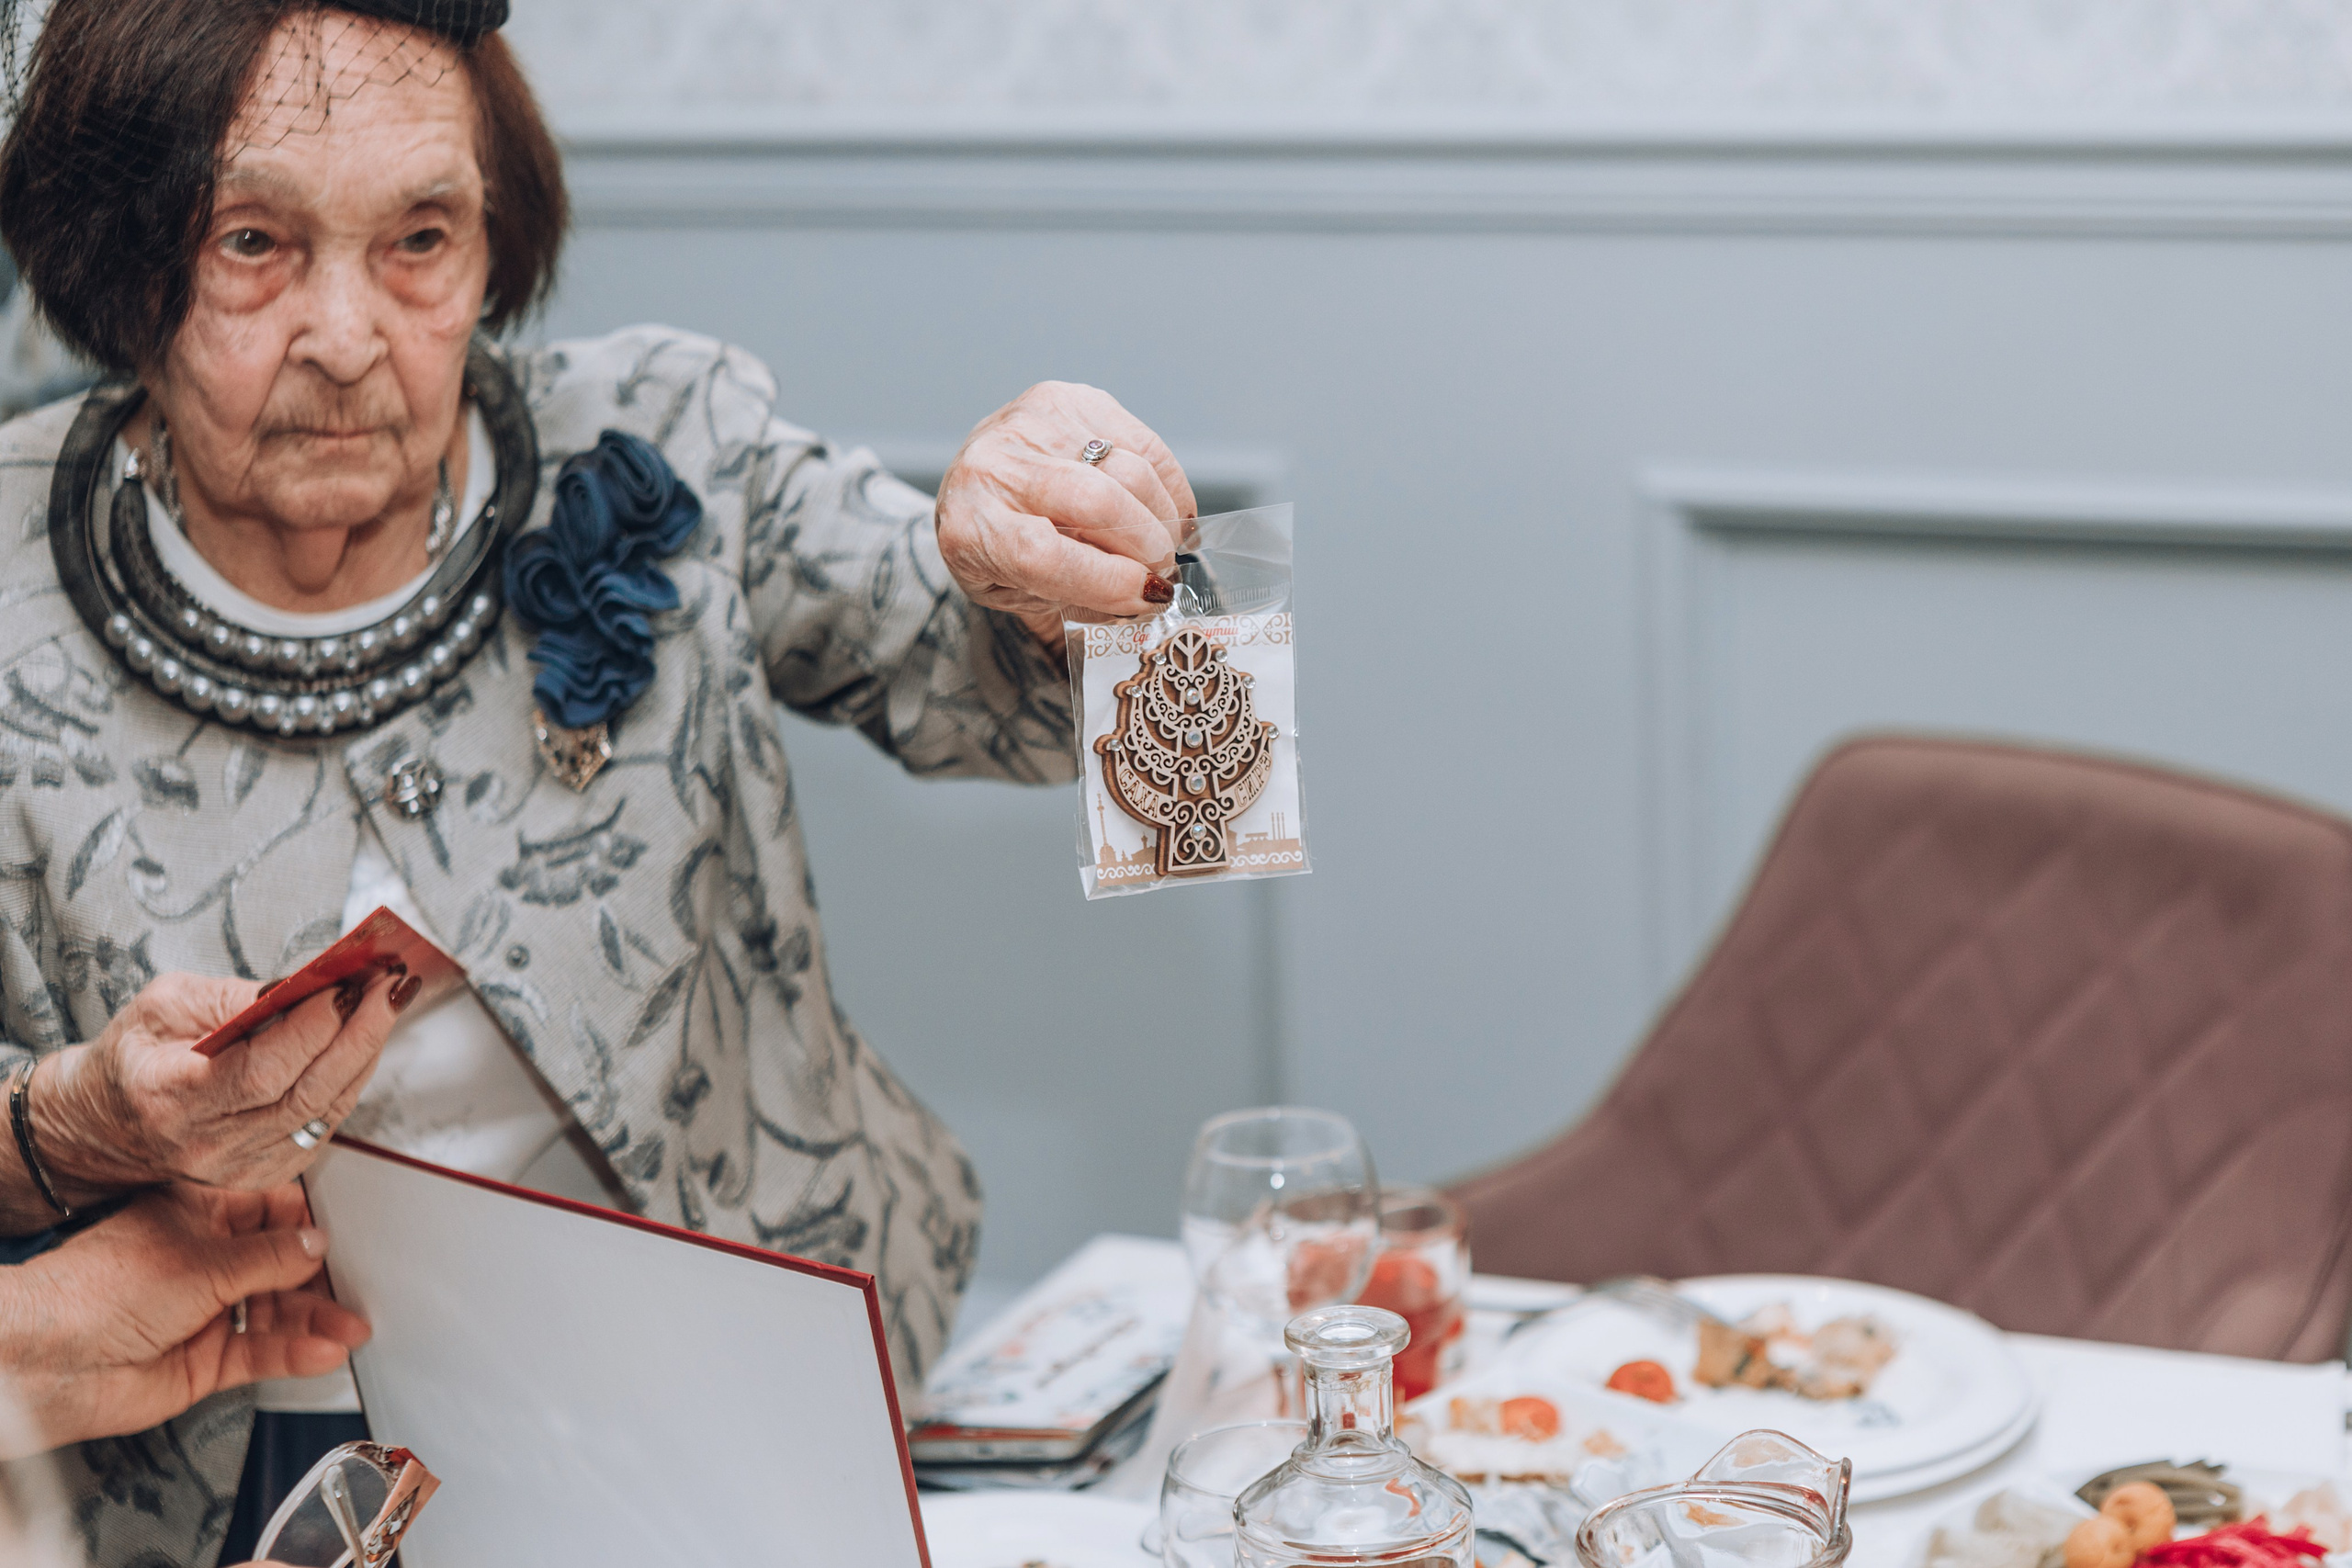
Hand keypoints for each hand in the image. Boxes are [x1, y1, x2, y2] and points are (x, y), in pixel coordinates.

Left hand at [0, 1183, 368, 1453]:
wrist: (47, 1364)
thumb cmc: (94, 1293)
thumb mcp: (201, 1258)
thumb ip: (268, 1255)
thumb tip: (317, 1242)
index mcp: (195, 1215)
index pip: (268, 1207)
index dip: (308, 1215)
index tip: (349, 1222)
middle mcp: (203, 1261)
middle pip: (279, 1264)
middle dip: (320, 1275)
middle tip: (359, 1283)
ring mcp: (205, 1313)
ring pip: (275, 1312)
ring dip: (315, 1320)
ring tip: (350, 1326)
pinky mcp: (206, 1360)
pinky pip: (262, 1353)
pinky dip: (294, 1352)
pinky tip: (323, 1349)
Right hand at [28, 967, 411, 1204]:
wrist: (110, 1121)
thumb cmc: (137, 1055)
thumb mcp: (163, 1005)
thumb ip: (231, 996)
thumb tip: (303, 985)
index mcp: (169, 1096)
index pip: (260, 1070)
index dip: (312, 1028)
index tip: (346, 984)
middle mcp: (205, 1143)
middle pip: (304, 1093)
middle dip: (358, 1033)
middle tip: (388, 987)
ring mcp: (237, 1166)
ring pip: (323, 1111)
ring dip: (365, 1052)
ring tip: (386, 1003)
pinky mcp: (264, 1173)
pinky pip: (324, 1126)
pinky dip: (351, 1080)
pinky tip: (364, 1042)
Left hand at [934, 381, 1197, 642]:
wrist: (972, 485)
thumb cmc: (996, 547)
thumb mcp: (1016, 594)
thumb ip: (1074, 598)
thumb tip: (1145, 596)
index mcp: (971, 527)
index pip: (1043, 554)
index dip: (1107, 579)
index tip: (1146, 595)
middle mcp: (993, 468)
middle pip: (1094, 502)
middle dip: (1146, 545)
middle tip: (1161, 571)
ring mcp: (1032, 426)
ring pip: (1129, 470)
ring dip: (1163, 518)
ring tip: (1162, 544)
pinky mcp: (1068, 400)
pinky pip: (1143, 444)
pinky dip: (1169, 485)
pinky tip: (1166, 511)